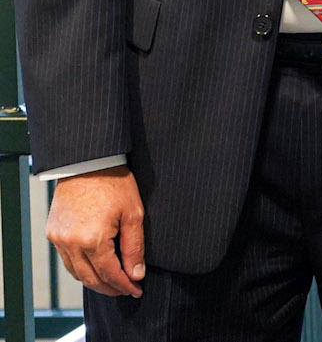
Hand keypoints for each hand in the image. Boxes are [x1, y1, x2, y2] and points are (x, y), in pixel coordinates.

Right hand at [47, 168, 144, 297]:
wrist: (87, 162)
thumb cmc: (114, 183)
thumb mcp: (133, 214)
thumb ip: (134, 247)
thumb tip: (136, 273)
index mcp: (93, 240)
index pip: (110, 274)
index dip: (125, 285)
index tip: (137, 290)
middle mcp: (71, 243)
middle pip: (90, 278)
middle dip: (110, 288)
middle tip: (126, 290)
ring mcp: (58, 239)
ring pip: (75, 272)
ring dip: (94, 280)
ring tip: (112, 282)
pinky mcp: (52, 233)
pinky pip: (66, 259)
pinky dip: (80, 267)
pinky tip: (94, 267)